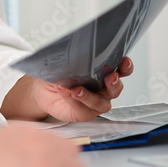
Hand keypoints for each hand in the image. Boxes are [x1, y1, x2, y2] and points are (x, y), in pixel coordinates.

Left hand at [2, 58, 134, 122]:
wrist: (42, 89)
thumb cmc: (57, 73)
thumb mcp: (63, 62)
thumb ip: (71, 59)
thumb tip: (71, 53)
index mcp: (103, 73)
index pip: (121, 70)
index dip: (125, 67)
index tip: (124, 61)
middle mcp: (103, 89)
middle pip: (116, 88)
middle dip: (114, 82)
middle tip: (110, 77)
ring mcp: (95, 103)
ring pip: (100, 102)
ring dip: (90, 96)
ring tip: (76, 90)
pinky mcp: (84, 113)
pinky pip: (83, 110)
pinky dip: (72, 100)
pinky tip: (63, 91)